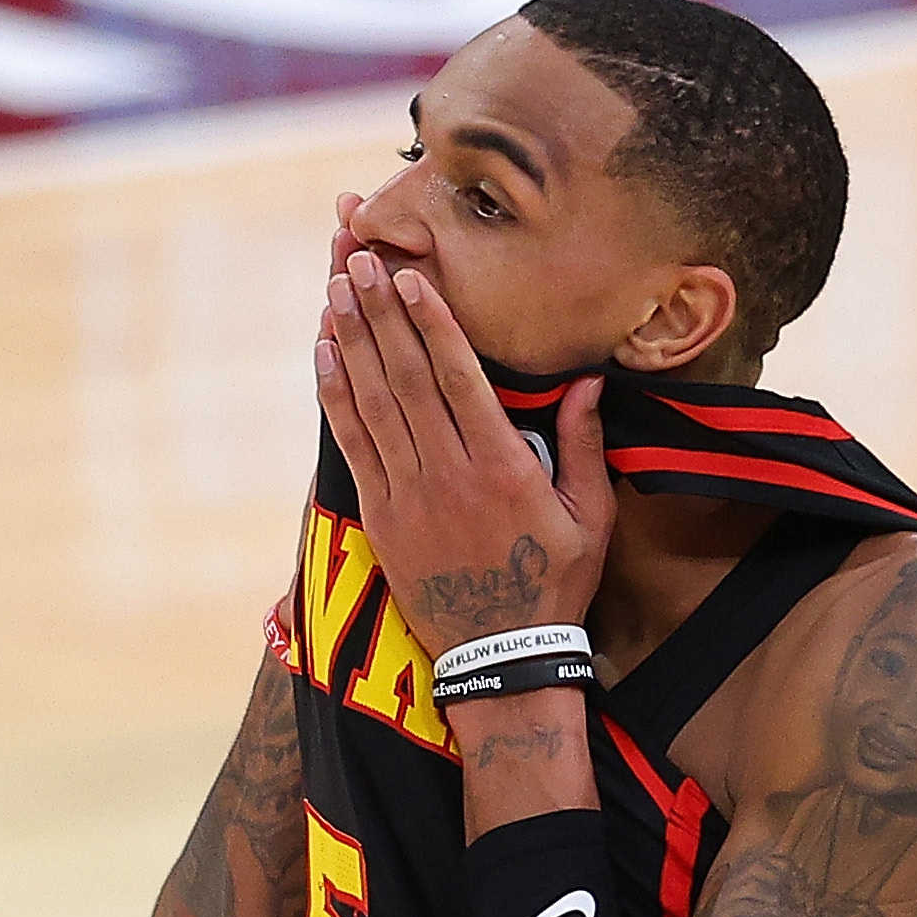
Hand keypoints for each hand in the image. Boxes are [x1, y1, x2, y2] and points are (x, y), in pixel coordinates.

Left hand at [312, 238, 615, 658]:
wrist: (500, 658)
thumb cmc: (555, 584)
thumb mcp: (591, 518)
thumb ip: (587, 447)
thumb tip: (589, 383)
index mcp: (503, 467)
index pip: (459, 378)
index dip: (431, 322)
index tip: (411, 275)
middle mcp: (449, 474)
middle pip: (406, 377)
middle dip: (381, 312)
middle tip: (357, 258)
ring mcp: (408, 495)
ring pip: (373, 403)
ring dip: (352, 340)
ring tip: (336, 287)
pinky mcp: (380, 516)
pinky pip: (353, 444)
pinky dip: (335, 397)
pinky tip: (325, 354)